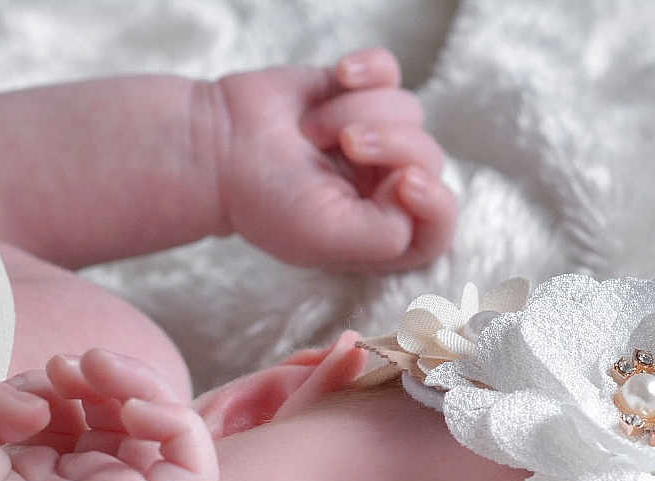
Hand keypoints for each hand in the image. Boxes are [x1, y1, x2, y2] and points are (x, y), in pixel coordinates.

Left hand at [0, 350, 217, 480]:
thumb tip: (43, 401)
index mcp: (41, 469)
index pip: (84, 406)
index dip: (72, 377)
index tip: (42, 373)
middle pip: (128, 412)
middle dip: (109, 372)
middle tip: (70, 367)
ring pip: (167, 430)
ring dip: (143, 383)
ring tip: (99, 371)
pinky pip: (194, 468)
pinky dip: (179, 423)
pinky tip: (135, 410)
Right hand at [209, 47, 457, 272]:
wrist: (217, 146)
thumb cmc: (264, 199)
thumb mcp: (326, 237)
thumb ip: (388, 235)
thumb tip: (420, 190)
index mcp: (378, 233)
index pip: (438, 229)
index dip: (435, 205)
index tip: (404, 183)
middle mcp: (383, 187)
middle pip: (430, 158)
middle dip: (390, 145)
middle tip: (346, 144)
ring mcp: (376, 137)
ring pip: (409, 110)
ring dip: (357, 111)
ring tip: (313, 128)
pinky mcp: (359, 92)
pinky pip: (390, 71)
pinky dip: (368, 69)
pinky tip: (339, 76)